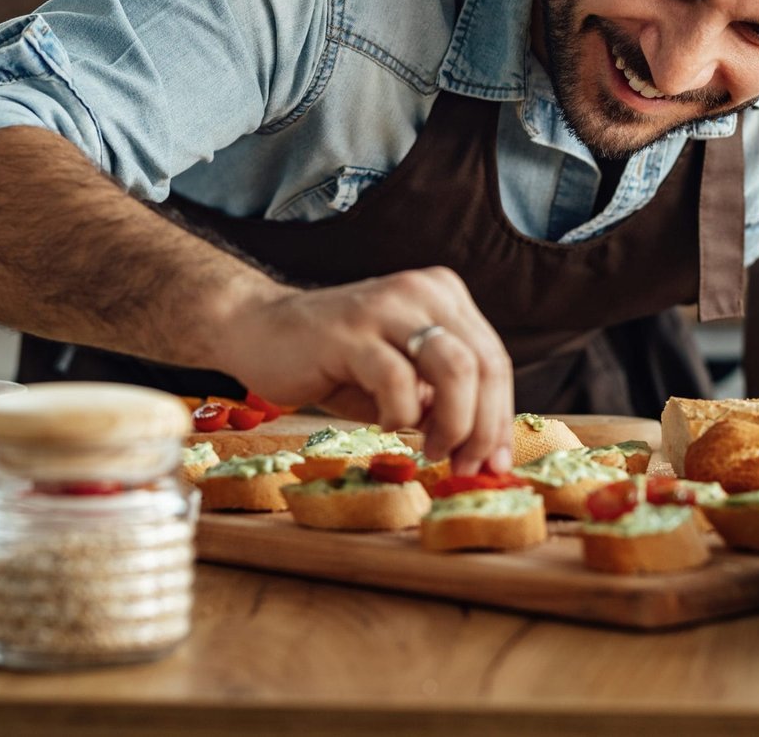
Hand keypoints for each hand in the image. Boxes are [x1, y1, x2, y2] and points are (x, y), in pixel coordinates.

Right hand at [210, 267, 513, 473]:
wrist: (258, 331)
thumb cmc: (335, 363)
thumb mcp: (402, 379)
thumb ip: (442, 401)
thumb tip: (485, 449)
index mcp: (442, 295)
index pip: (493, 359)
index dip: (500, 417)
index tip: (495, 462)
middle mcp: (422, 291)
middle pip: (484, 364)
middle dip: (484, 427)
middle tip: (465, 466)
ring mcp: (387, 307)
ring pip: (456, 367)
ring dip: (455, 424)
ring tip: (432, 451)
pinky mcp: (351, 331)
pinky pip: (399, 381)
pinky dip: (402, 416)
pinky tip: (386, 424)